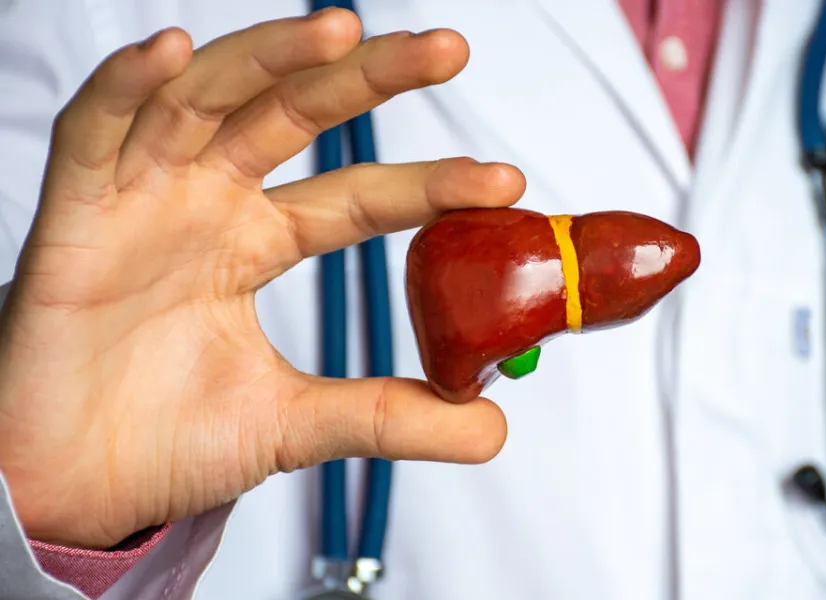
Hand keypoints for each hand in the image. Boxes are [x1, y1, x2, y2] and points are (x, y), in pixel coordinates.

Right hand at [0, 8, 522, 548]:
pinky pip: (92, 134)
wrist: (72, 488)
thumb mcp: (298, 425)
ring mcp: (142, 202)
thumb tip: (491, 428)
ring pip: (207, 100)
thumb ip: (390, 417)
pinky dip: (124, 89)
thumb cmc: (166, 440)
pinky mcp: (72, 219)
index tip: (503, 183)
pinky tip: (168, 50)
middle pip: (294, 115)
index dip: (428, 184)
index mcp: (258, 243)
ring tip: (341, 31)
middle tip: (446, 50)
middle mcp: (207, 205)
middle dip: (368, 78)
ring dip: (269, 57)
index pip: (358, 196)